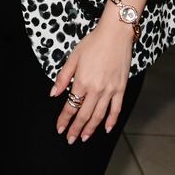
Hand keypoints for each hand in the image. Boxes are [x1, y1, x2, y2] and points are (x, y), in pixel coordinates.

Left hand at [49, 16, 132, 142]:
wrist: (115, 35)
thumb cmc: (92, 43)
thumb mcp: (73, 57)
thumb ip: (63, 77)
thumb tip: (54, 93)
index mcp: (82, 82)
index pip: (71, 106)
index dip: (64, 119)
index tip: (60, 128)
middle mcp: (97, 89)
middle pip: (84, 114)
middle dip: (76, 129)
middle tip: (70, 139)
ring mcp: (110, 90)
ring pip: (99, 115)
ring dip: (91, 128)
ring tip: (84, 137)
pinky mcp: (121, 88)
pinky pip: (116, 109)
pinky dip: (111, 121)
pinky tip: (106, 128)